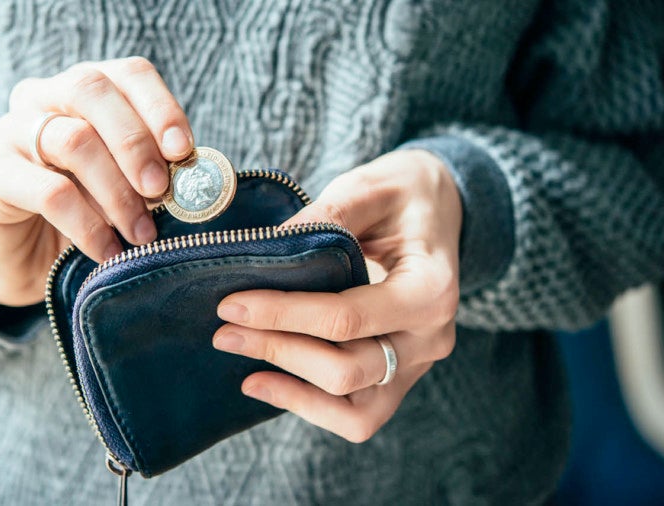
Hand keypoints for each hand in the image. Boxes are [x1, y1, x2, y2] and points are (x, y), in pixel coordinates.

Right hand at [0, 57, 193, 305]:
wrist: (30, 261)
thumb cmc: (90, 213)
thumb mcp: (128, 187)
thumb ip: (156, 172)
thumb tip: (195, 178)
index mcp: (87, 90)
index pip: (129, 74)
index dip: (160, 107)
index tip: (183, 150)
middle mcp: (44, 97)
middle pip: (93, 90)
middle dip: (135, 142)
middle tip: (161, 190)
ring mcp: (11, 132)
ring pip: (72, 140)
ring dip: (117, 192)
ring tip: (141, 233)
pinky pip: (48, 192)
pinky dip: (87, 225)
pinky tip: (108, 252)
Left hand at [213, 150, 461, 441]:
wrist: (438, 208)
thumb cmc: (404, 194)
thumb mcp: (369, 188)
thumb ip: (326, 217)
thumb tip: (266, 251)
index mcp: (431, 290)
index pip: (348, 318)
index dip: (283, 315)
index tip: (231, 304)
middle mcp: (430, 338)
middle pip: (346, 370)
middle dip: (278, 350)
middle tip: (224, 329)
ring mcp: (417, 365)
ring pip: (353, 409)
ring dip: (290, 387)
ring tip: (241, 359)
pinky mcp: (399, 377)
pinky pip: (357, 414)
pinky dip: (309, 405)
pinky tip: (264, 381)